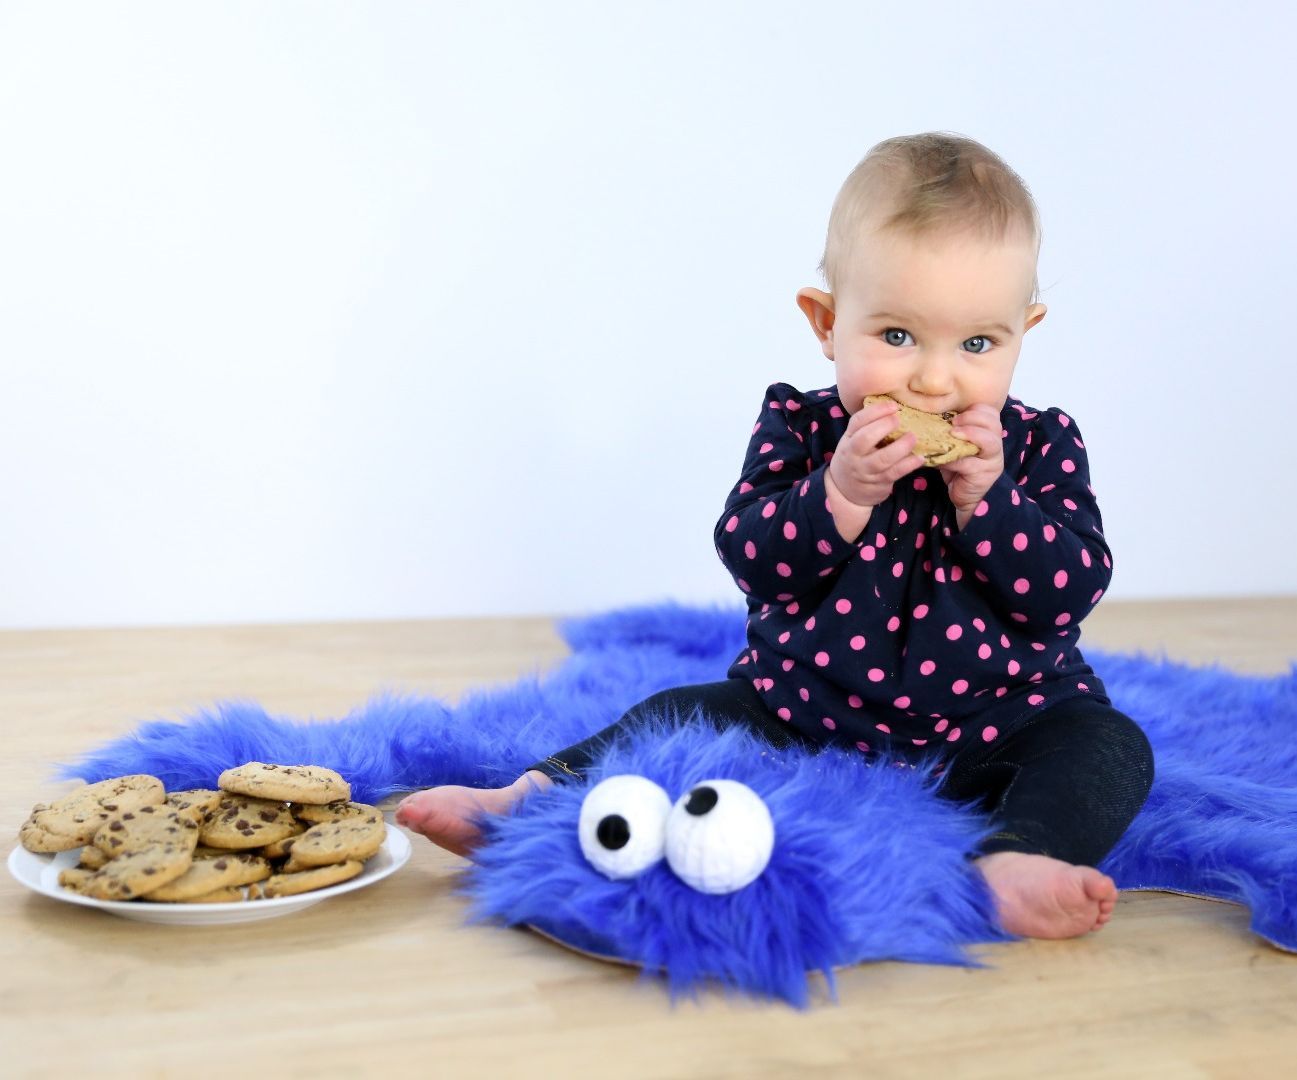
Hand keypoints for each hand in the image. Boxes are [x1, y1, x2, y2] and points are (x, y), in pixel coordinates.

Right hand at [827, 399, 925, 508]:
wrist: (846, 489)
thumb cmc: (856, 458)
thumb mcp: (853, 441)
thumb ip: (868, 427)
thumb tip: (894, 407)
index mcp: (848, 439)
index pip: (857, 422)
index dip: (875, 411)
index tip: (893, 405)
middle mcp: (854, 455)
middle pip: (865, 439)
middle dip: (883, 426)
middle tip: (899, 419)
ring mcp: (866, 471)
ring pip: (882, 459)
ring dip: (900, 447)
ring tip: (913, 437)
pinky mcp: (878, 483)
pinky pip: (894, 473)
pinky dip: (908, 465)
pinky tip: (919, 458)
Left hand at [939, 404, 1005, 528]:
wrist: (967, 497)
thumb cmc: (960, 468)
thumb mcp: (955, 447)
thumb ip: (949, 433)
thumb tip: (925, 420)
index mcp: (989, 433)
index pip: (990, 412)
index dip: (974, 409)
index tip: (955, 414)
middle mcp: (995, 445)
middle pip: (993, 422)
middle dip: (971, 418)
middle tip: (953, 423)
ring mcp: (992, 461)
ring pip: (989, 441)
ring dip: (970, 433)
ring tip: (952, 434)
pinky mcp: (983, 475)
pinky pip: (969, 463)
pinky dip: (953, 459)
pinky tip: (941, 459)